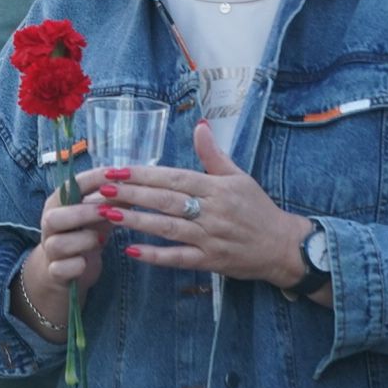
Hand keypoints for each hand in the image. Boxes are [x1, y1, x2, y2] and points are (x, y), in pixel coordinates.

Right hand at [18, 168, 116, 336]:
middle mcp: (49, 225)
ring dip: (82, 241)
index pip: (70, 185)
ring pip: (59, 244)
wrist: (63, 271)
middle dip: (83, 213)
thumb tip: (135, 183)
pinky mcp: (54, 272)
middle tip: (107, 212)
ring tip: (100, 240)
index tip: (114, 174)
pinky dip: (76, 266)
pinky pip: (61, 269)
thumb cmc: (82, 236)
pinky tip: (86, 264)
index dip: (92, 179)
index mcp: (57, 204)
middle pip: (56, 216)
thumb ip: (112, 202)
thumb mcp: (97, 217)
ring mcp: (50, 249)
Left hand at [105, 121, 311, 287]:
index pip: (175, 178)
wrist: (284, 247)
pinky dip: (155, 256)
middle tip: (103, 189)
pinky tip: (131, 250)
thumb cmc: (257, 208)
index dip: (145, 174)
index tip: (118, 170)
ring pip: (167, 229)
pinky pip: (179, 259)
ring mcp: (211, 239)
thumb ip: (213, 154)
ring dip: (136, 221)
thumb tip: (199, 125)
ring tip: (108, 215)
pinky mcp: (211, 262)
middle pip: (166, 201)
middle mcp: (212, 212)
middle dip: (133, 194)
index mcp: (217, 188)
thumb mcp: (239, 177)